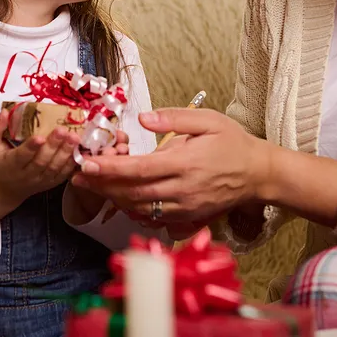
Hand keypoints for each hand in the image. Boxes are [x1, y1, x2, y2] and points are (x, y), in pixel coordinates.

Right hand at [0, 110, 78, 228]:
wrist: (5, 188)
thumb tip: (5, 112)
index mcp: (10, 165)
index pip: (21, 157)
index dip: (30, 148)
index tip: (40, 137)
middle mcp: (26, 175)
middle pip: (41, 162)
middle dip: (53, 146)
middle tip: (62, 130)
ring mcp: (40, 180)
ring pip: (54, 168)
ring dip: (65, 152)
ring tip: (74, 137)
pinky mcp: (51, 183)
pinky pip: (63, 174)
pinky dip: (72, 162)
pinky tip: (78, 149)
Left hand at [69, 108, 271, 223]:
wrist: (259, 175)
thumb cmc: (233, 143)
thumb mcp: (209, 120)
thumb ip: (174, 118)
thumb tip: (142, 119)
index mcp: (185, 163)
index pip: (139, 169)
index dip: (109, 169)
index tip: (86, 164)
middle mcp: (182, 190)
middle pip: (133, 192)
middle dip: (102, 186)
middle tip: (77, 178)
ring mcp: (185, 208)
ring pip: (140, 208)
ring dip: (113, 199)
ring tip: (91, 188)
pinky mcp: (188, 218)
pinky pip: (153, 218)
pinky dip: (132, 210)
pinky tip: (119, 200)